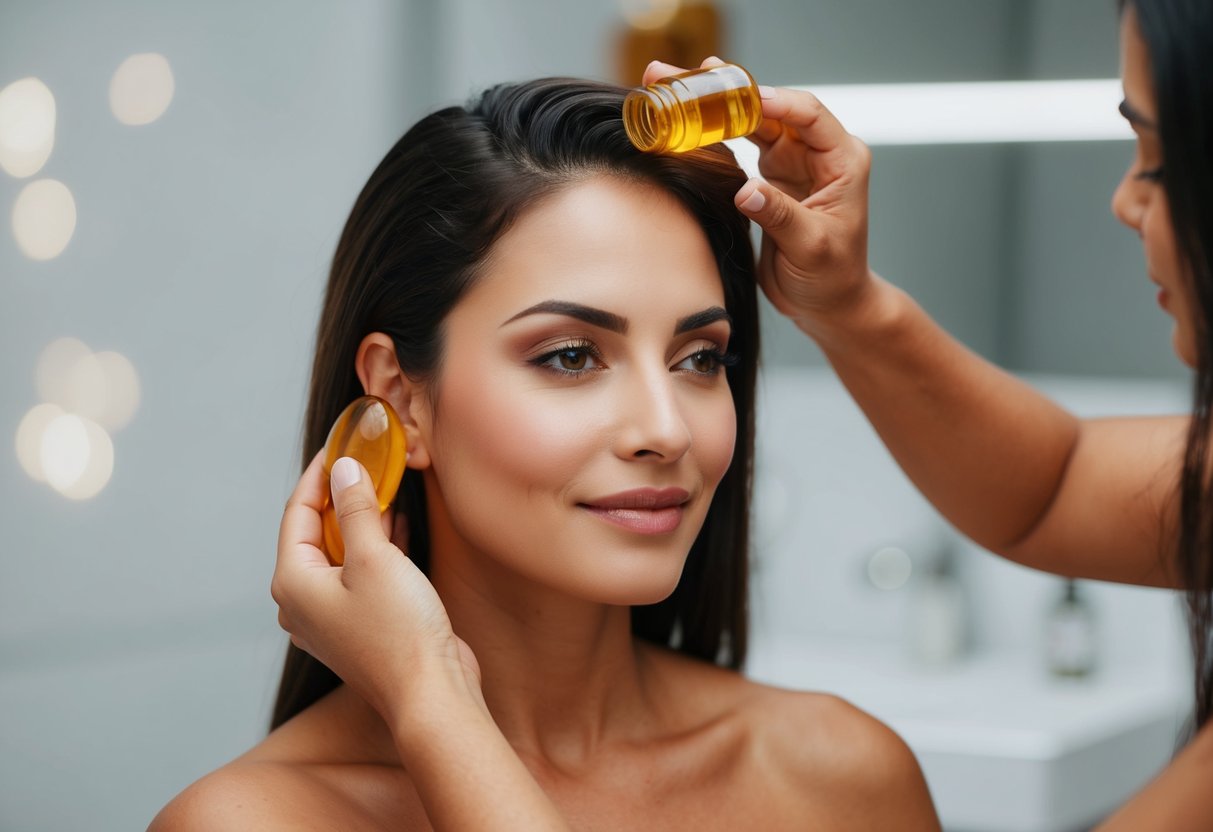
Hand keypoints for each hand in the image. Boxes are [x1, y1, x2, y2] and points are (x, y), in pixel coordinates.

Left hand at [272, 452, 483, 721]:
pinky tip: (397, 526)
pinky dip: (374, 548)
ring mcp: (332, 617)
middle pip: (315, 533)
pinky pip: (359, 574)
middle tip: (367, 461)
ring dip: (362, 520)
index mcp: (293, 584)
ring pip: (340, 553)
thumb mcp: (374, 557)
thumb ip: (355, 509)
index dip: (318, 474)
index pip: (297, 513)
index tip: (339, 444)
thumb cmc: (399, 631)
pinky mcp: (361, 625)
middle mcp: (304, 602)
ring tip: (386, 486)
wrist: (430, 692)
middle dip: (342, 495)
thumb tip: (344, 468)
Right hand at [642, 58, 875, 335]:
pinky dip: (712, 132)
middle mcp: (816, 153)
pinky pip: (738, 145)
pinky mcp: (768, 177)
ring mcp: (790, 162)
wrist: (827, 304)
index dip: (773, 101)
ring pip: (750, 122)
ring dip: (715, 105)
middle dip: (731, 91)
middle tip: (691, 74)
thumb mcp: (811, 247)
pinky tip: (685, 120)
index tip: (739, 98)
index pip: (807, 115)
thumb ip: (780, 216)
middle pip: (771, 109)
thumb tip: (746, 192)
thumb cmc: (833, 277)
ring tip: (675, 86)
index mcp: (840, 159)